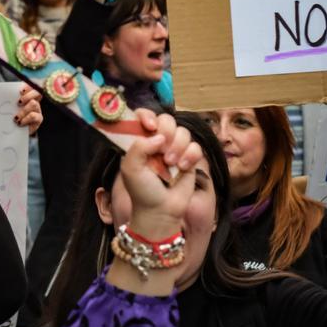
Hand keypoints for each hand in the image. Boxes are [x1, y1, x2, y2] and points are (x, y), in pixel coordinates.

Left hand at [14, 85, 42, 135]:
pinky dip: (26, 119)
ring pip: (34, 104)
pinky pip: (34, 116)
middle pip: (37, 92)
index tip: (21, 91)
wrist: (14, 131)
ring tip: (16, 117)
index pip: (31, 86)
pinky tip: (20, 122)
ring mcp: (37, 110)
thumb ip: (8, 100)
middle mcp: (34, 100)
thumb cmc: (11, 117)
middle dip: (27, 96)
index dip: (28, 86)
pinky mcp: (38, 120)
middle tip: (18, 102)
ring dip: (24, 110)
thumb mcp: (9, 107)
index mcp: (27, 95)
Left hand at [119, 110, 201, 239]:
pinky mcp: (189, 158)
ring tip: (170, 164)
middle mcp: (157, 141)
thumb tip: (158, 136)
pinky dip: (190, 156)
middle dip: (166, 132)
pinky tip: (183, 168)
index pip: (143, 116)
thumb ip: (138, 147)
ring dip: (177, 147)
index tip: (150, 126)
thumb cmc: (142, 191)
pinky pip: (195, 146)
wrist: (161, 210)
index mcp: (139, 140)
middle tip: (162, 150)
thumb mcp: (130, 169)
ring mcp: (174, 149)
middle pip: (167, 119)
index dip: (147, 116)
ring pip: (183, 132)